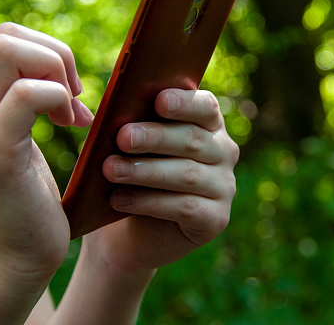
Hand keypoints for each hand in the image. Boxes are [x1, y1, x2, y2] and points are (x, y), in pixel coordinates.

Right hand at [0, 23, 92, 289]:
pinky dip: (60, 98)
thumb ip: (19, 92)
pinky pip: (29, 94)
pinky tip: (72, 125)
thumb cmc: (23, 193)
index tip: (69, 93)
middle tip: (75, 96)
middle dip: (54, 55)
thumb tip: (59, 60)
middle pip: (5, 36)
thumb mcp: (13, 131)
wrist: (11, 256)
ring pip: (9, 50)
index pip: (2, 39)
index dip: (46, 55)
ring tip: (72, 114)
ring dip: (57, 74)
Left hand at [84, 89, 238, 275]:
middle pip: (192, 140)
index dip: (184, 103)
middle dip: (155, 137)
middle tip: (122, 138)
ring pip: (187, 175)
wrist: (130, 232)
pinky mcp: (216, 219)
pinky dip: (148, 202)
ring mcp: (223, 187)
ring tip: (110, 170)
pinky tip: (118, 199)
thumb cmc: (132, 174)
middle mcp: (223, 152)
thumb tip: (118, 118)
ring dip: (145, 171)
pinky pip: (184, 208)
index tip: (159, 101)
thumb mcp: (131, 148)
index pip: (205, 107)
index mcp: (208, 124)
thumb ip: (133, 128)